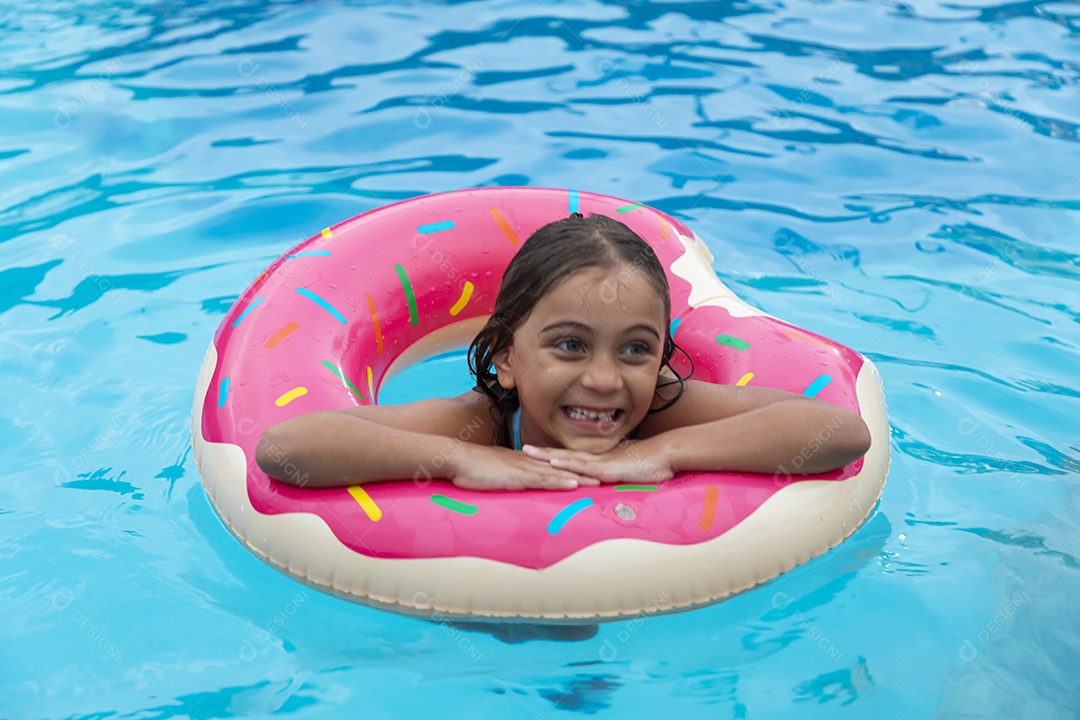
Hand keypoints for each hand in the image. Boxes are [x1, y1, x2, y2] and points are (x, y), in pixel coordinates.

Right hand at [447, 444, 598, 491]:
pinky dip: (559, 482)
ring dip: (578, 477)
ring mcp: (524, 468)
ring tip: (598, 482)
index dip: (569, 467)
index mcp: (522, 460)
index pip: (551, 464)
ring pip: (557, 473)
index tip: (586, 471)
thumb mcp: (492, 470)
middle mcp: (527, 462)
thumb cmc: (470, 466)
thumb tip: (511, 480)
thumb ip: (504, 474)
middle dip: (582, 471)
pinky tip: (573, 485)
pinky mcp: (517, 477)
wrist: (457, 458)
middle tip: (603, 475)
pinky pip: (543, 480)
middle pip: (560, 466)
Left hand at [521, 440, 674, 483]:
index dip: (554, 454)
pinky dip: (567, 464)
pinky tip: (553, 462)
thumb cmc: (650, 464)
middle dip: (543, 453)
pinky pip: (583, 467)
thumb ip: (616, 476)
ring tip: (529, 453)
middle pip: (564, 454)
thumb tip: (610, 482)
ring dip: (547, 456)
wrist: (666, 455)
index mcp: (600, 459)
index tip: (538, 452)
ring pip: (568, 458)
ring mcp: (600, 462)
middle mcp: (596, 458)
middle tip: (523, 449)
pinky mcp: (607, 469)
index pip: (572, 457)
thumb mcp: (628, 472)